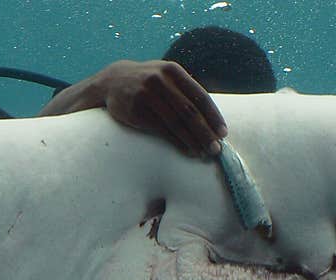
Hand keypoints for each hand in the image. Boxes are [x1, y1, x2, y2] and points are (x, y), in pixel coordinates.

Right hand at [39, 60, 227, 156]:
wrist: (112, 82)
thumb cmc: (148, 85)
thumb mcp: (166, 78)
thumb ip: (186, 92)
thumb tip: (213, 119)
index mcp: (173, 71)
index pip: (200, 96)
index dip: (213, 117)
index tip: (223, 134)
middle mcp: (160, 80)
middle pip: (190, 112)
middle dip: (206, 132)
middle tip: (216, 149)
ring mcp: (147, 94)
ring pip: (177, 122)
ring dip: (193, 140)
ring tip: (204, 153)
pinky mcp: (137, 109)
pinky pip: (162, 130)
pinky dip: (177, 142)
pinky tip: (187, 150)